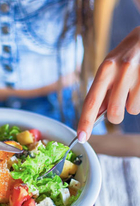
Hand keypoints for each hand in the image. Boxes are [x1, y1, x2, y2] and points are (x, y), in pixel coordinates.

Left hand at [77, 26, 139, 141]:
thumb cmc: (125, 56)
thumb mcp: (109, 69)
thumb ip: (102, 91)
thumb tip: (95, 116)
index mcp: (105, 69)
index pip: (92, 101)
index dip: (86, 122)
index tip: (82, 138)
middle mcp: (121, 70)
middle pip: (114, 113)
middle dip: (115, 116)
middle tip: (119, 103)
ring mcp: (139, 74)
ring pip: (132, 110)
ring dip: (131, 105)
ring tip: (133, 87)